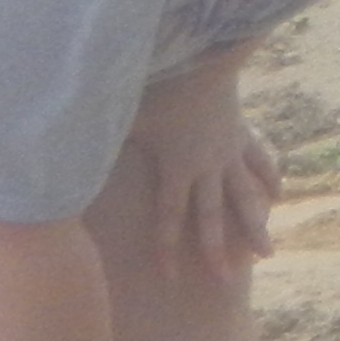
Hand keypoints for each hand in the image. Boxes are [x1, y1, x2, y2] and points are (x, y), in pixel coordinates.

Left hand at [121, 63, 279, 277]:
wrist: (204, 58)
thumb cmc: (159, 86)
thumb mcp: (124, 118)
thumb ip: (101, 141)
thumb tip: (61, 158)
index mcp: (177, 168)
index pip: (170, 217)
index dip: (168, 249)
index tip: (170, 278)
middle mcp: (207, 167)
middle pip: (212, 218)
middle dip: (217, 252)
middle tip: (225, 282)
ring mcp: (229, 152)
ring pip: (245, 197)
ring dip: (255, 226)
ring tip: (266, 253)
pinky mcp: (242, 134)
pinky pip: (260, 162)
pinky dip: (269, 180)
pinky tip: (277, 196)